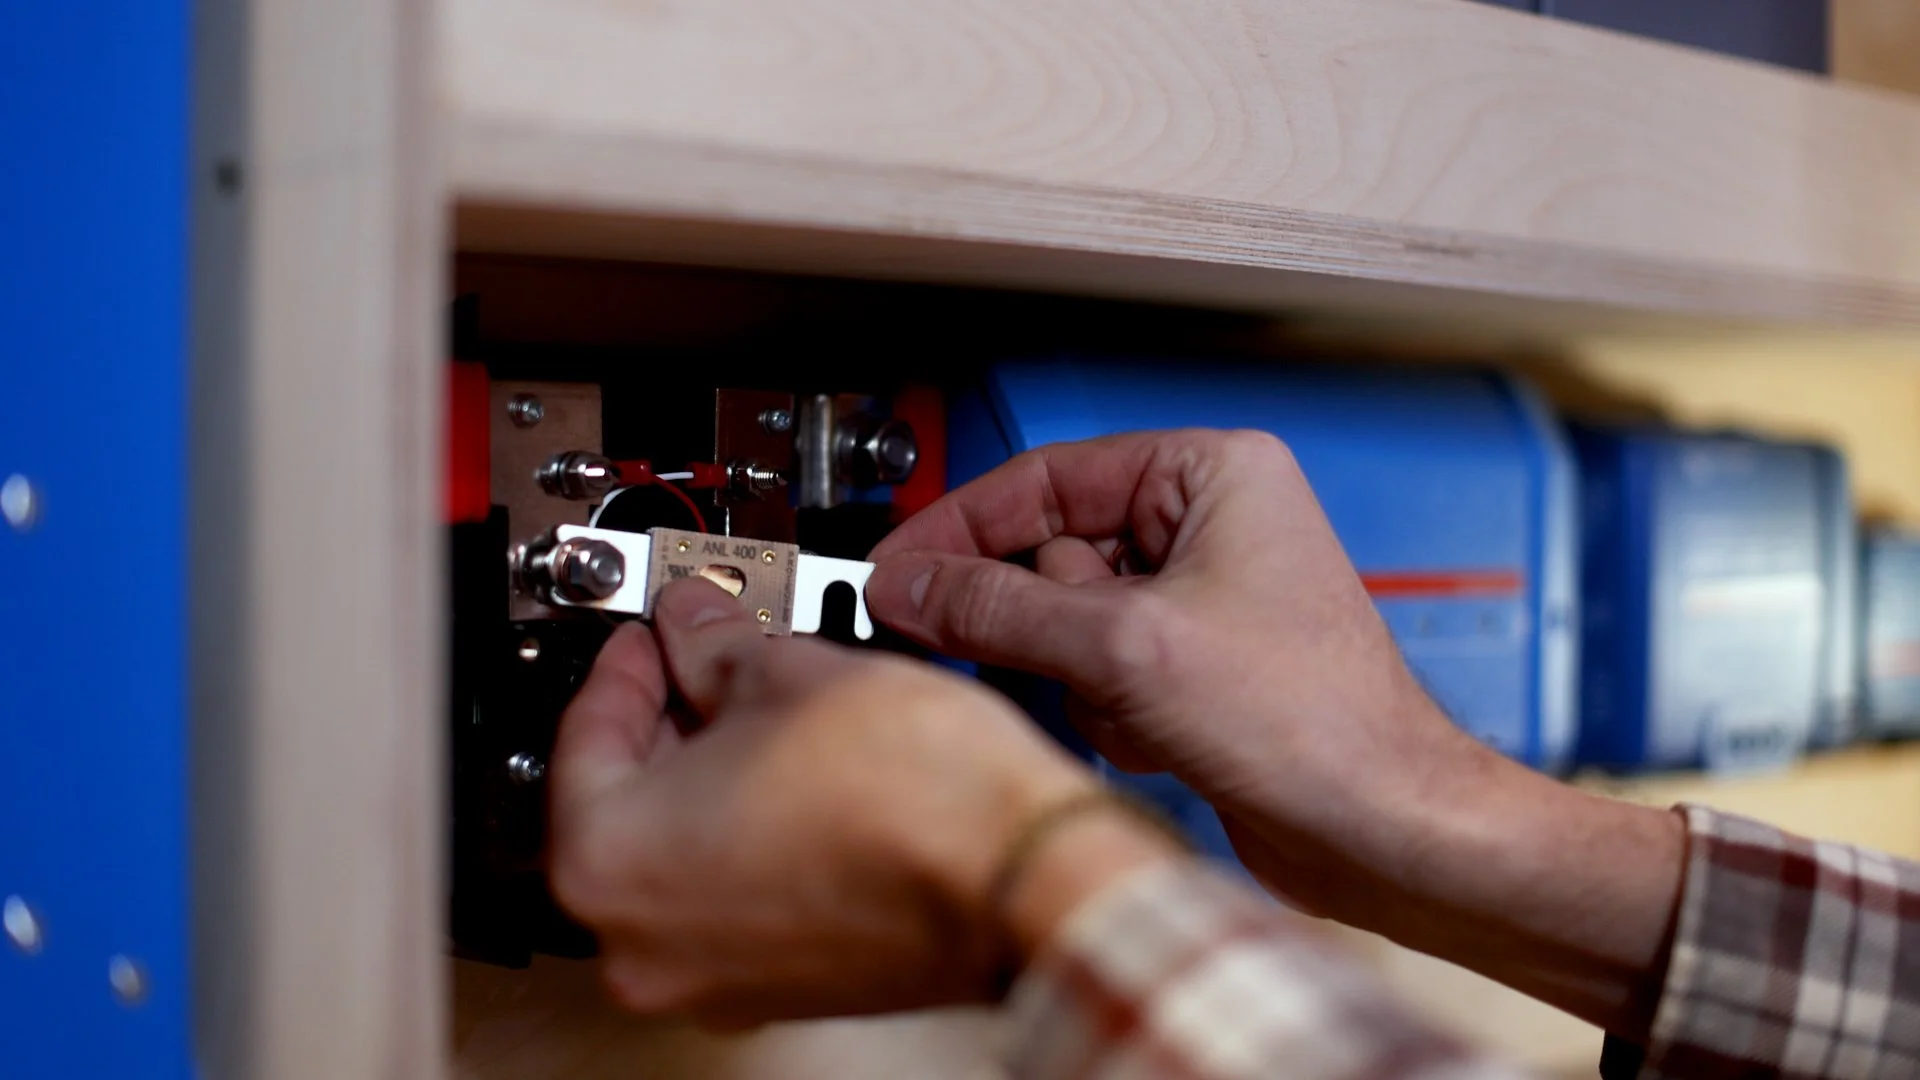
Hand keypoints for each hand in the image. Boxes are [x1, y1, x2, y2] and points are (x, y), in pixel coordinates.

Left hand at [547, 578, 1177, 1026]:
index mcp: (608, 861)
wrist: (1024, 876)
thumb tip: (695, 624)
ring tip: (770, 704)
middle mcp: (640, 942)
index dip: (630, 656)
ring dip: (712, 774)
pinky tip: (802, 773)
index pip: (587, 732)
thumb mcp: (792, 673)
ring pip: (681, 853)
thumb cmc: (917, 798)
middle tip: (709, 652)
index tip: (658, 626)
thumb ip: (714, 643)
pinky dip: (752, 834)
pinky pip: (731, 897)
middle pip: (626, 801)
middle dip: (672, 714)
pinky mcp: (779, 990)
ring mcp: (709, 979)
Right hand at [867, 431, 1684, 1033]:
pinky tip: (1158, 737)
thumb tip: (908, 584)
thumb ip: (998, 609)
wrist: (1380, 830)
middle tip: (1023, 658)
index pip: (1046, 476)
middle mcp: (1209, 525)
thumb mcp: (1124, 647)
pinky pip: (1096, 670)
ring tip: (1134, 706)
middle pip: (1050, 552)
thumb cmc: (1312, 721)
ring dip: (1080, 676)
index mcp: (1212, 475)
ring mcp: (1200, 600)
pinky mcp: (1192, 667)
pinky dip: (1106, 710)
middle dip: (1043, 622)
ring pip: (1065, 621)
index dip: (960, 525)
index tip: (893, 568)